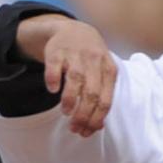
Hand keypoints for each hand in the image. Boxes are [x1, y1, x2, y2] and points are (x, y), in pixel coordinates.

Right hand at [16, 15, 117, 136]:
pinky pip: (54, 67)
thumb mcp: (103, 74)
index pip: (105, 101)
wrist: (74, 29)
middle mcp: (94, 61)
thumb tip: (98, 126)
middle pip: (91, 94)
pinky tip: (52, 90)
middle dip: (82, 115)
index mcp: (109, 70)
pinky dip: (53, 80)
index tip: (85, 132)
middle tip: (74, 127)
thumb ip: (102, 97)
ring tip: (65, 112)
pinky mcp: (57, 51)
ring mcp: (75, 55)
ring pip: (75, 81)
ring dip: (69, 100)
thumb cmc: (91, 59)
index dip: (95, 120)